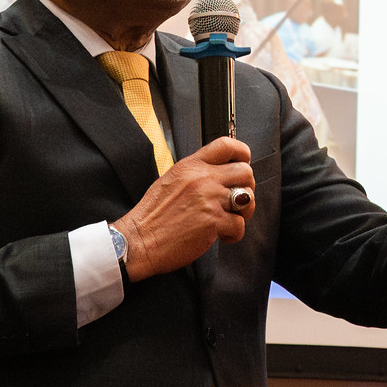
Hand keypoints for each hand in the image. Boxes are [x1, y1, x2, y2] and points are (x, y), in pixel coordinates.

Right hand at [115, 137, 256, 279]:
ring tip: (230, 218)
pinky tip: (222, 236)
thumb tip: (218, 174)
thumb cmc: (152, 216)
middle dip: (247, 187)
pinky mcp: (213, 222)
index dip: (242, 153)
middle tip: (236, 200)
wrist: (138, 241)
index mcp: (191, 166)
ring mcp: (209, 200)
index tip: (244, 163)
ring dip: (243, 211)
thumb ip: (195, 174)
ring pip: (248, 198)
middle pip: (245, 171)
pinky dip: (234, 234)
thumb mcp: (170, 180)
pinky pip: (240, 225)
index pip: (226, 145)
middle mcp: (203, 179)